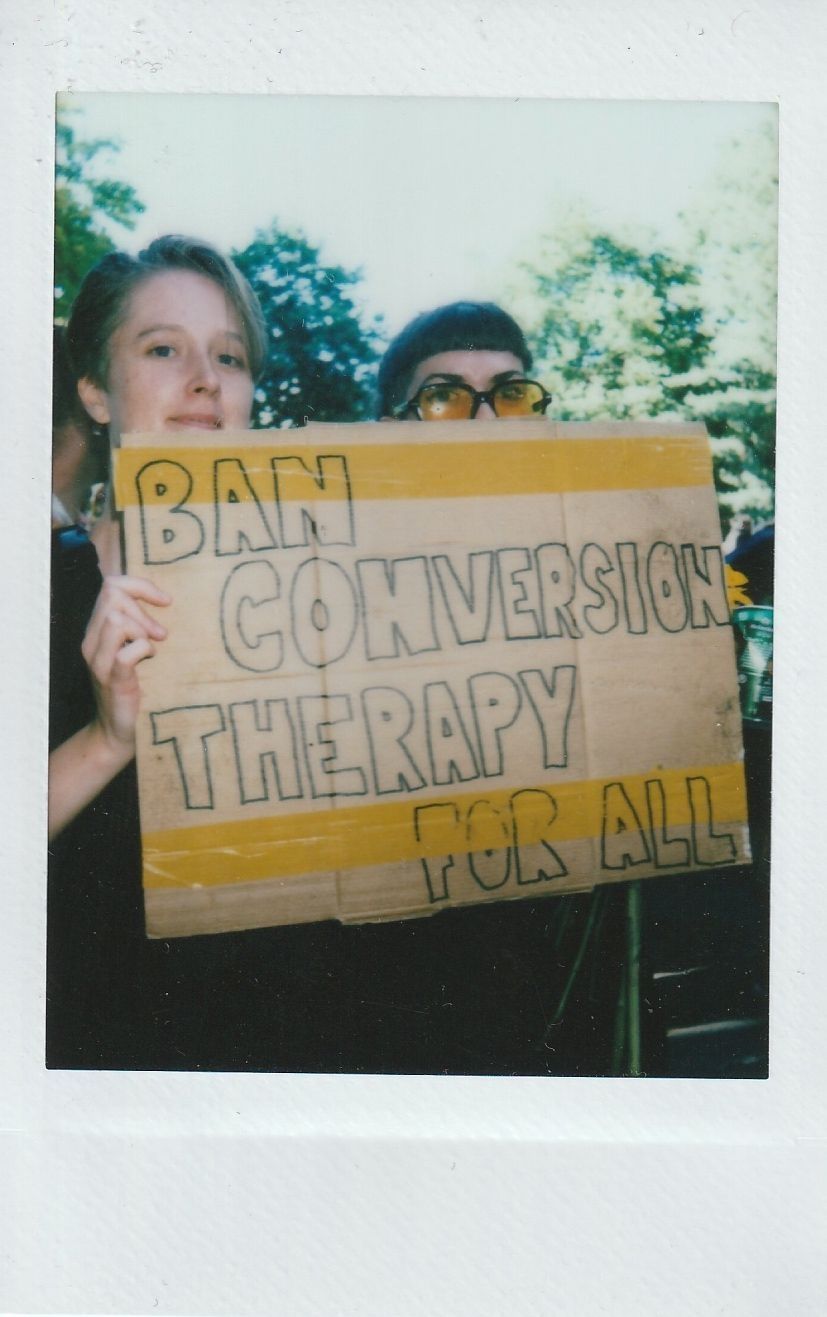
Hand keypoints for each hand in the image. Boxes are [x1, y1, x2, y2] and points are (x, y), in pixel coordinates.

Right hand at [81, 575, 170, 758]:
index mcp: (97, 631)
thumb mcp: (132, 650)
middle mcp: (92, 642)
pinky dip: (143, 650)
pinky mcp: (112, 680)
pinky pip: (126, 653)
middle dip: (142, 608)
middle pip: (112, 596)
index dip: (140, 585)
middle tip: (160, 634)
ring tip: (153, 648)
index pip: (111, 585)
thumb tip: (165, 601)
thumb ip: (138, 626)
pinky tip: (150, 660)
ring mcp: (99, 661)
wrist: (118, 732)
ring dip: (142, 629)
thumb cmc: (132, 688)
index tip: (165, 601)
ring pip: (115, 620)